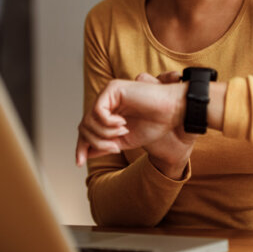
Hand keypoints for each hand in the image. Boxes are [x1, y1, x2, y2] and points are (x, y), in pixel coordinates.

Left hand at [75, 71, 194, 177]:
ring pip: (89, 120)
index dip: (81, 146)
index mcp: (109, 113)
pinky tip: (123, 124)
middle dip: (95, 141)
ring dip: (104, 133)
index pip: (87, 129)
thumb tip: (86, 153)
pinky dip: (108, 123)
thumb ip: (106, 145)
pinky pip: (98, 111)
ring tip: (122, 133)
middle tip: (114, 147)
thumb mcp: (125, 140)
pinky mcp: (112, 88)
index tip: (79, 163)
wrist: (173, 112)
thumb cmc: (155, 124)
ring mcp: (108, 94)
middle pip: (84, 126)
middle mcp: (106, 101)